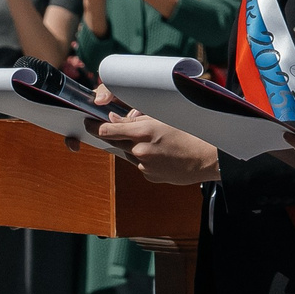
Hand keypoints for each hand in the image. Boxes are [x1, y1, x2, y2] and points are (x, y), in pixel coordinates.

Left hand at [95, 103, 221, 184]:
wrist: (207, 158)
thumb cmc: (190, 131)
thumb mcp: (163, 117)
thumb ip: (136, 118)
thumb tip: (115, 118)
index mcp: (142, 131)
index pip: (107, 130)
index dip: (94, 126)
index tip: (87, 122)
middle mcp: (140, 150)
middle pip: (114, 142)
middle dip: (113, 134)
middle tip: (115, 127)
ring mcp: (144, 166)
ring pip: (128, 153)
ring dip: (132, 146)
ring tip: (153, 140)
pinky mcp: (150, 176)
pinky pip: (140, 164)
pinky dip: (144, 158)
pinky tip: (161, 153)